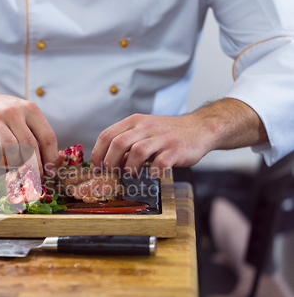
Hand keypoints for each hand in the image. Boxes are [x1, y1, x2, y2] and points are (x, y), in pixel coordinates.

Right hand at [0, 86, 58, 175]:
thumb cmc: (3, 114)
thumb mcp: (23, 116)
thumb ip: (37, 135)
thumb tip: (54, 162)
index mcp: (30, 108)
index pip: (48, 137)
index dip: (51, 158)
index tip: (51, 172)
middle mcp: (13, 111)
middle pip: (30, 146)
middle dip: (34, 166)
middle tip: (33, 176)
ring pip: (12, 151)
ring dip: (15, 162)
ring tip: (13, 162)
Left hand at [91, 113, 209, 177]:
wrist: (199, 128)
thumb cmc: (167, 134)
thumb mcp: (143, 132)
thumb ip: (126, 145)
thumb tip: (108, 163)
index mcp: (134, 122)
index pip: (107, 135)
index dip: (98, 153)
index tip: (96, 167)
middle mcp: (146, 127)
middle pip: (118, 143)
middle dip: (110, 162)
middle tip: (112, 173)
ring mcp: (162, 138)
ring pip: (137, 152)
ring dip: (130, 167)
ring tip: (132, 174)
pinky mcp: (176, 150)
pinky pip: (160, 163)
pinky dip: (153, 171)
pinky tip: (153, 174)